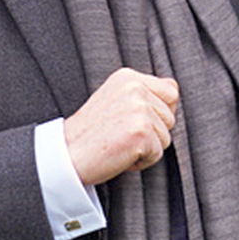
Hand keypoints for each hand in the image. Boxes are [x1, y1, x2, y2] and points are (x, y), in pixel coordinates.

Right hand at [63, 67, 179, 186]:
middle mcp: (135, 88)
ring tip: (119, 145)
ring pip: (165, 137)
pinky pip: (157, 154)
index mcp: (128, 77)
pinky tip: (119, 155)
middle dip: (152, 133)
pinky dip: (141, 162)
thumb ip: (140, 94)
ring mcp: (139, 108)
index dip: (161, 112)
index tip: (138, 123)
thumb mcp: (114, 100)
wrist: (64, 155)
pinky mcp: (141, 131)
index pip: (171, 91)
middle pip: (170, 117)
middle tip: (122, 136)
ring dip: (146, 148)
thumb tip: (173, 93)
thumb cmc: (89, 134)